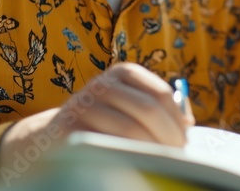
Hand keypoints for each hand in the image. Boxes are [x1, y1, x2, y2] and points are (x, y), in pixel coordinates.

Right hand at [0, 62, 194, 162]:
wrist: (51, 138)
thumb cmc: (103, 124)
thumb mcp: (129, 108)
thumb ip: (158, 110)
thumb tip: (188, 122)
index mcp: (123, 73)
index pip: (161, 94)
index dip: (177, 121)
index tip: (185, 142)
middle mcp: (103, 83)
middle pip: (148, 109)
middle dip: (168, 137)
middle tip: (178, 157)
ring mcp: (84, 104)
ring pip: (129, 130)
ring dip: (151, 151)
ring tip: (160, 165)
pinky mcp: (69, 130)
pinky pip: (106, 145)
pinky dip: (126, 157)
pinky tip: (134, 165)